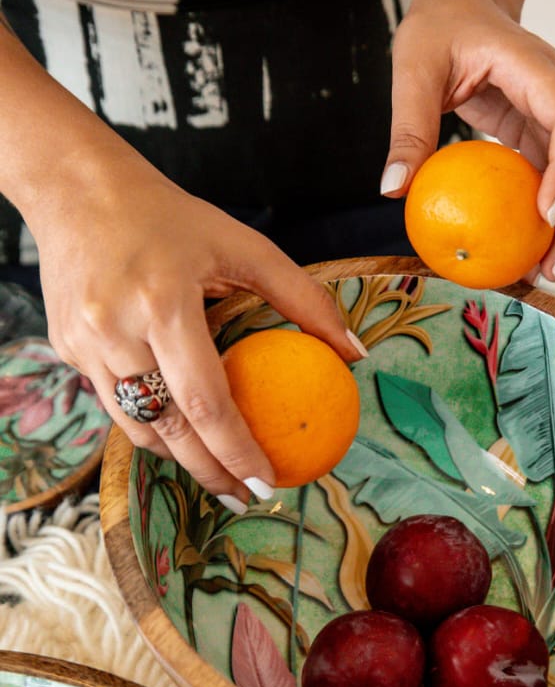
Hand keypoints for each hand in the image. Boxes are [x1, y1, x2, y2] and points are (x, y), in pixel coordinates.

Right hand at [35, 152, 365, 508]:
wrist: (77, 190)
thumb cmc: (171, 217)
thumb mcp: (244, 245)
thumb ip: (303, 299)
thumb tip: (356, 353)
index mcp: (164, 304)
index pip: (206, 402)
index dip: (238, 451)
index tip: (267, 482)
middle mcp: (116, 330)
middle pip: (169, 429)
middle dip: (211, 473)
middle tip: (245, 496)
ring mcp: (83, 344)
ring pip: (137, 426)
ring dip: (179, 456)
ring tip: (216, 470)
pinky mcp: (65, 349)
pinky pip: (114, 403)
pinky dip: (150, 422)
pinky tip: (179, 429)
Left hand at [381, 0, 554, 280]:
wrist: (464, 2)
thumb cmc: (440, 27)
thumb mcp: (413, 68)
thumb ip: (407, 127)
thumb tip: (391, 190)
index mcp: (537, 69)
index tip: (546, 214)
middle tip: (549, 266)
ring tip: (544, 271)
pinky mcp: (547, 134)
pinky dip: (551, 214)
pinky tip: (528, 251)